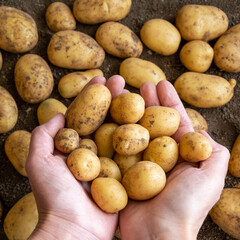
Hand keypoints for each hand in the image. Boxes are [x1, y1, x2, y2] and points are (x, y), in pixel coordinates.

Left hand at [26, 75, 126, 239]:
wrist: (75, 230)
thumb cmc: (55, 196)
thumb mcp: (38, 162)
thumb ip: (43, 135)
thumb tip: (56, 114)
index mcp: (75, 146)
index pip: (84, 114)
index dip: (91, 95)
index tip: (101, 77)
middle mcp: (94, 150)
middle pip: (104, 118)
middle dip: (112, 97)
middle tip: (121, 79)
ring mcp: (111, 160)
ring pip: (120, 130)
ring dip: (127, 111)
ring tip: (136, 92)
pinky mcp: (125, 172)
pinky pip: (133, 150)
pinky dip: (139, 134)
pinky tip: (147, 118)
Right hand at [119, 80, 229, 239]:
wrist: (158, 236)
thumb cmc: (186, 208)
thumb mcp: (210, 178)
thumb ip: (211, 152)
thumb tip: (200, 131)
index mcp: (181, 156)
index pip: (176, 121)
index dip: (170, 102)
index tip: (161, 84)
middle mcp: (161, 157)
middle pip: (154, 123)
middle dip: (149, 102)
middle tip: (141, 84)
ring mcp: (141, 164)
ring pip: (135, 132)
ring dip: (130, 113)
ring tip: (123, 94)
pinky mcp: (123, 172)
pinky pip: (118, 149)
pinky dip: (114, 133)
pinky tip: (108, 118)